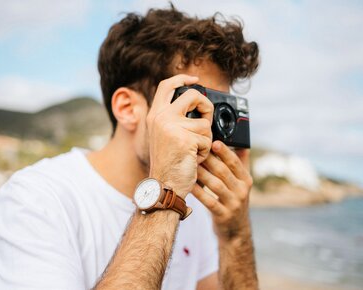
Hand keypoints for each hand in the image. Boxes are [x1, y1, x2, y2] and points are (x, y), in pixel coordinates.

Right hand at [147, 74, 213, 197]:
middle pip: (192, 95)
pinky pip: (207, 139)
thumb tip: (197, 104)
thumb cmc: (168, 164)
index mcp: (155, 115)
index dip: (182, 78)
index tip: (195, 80)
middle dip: (206, 107)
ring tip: (193, 151)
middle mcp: (161, 118)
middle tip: (205, 121)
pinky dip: (205, 151)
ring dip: (205, 139)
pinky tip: (193, 159)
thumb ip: (174, 118)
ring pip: (204, 123)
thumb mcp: (165, 135)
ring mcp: (172, 127)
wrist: (164, 186)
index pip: (167, 86)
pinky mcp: (185, 139)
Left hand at [192, 141, 252, 241]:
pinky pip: (209, 201)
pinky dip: (199, 192)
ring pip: (215, 185)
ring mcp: (233, 204)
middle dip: (209, 160)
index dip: (224, 152)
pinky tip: (189, 184)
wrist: (236, 229)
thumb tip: (240, 142)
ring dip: (201, 174)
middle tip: (195, 151)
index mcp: (246, 180)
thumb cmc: (234, 199)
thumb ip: (241, 163)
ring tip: (190, 165)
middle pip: (223, 172)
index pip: (235, 162)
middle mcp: (242, 191)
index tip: (213, 142)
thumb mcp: (242, 183)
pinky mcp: (223, 215)